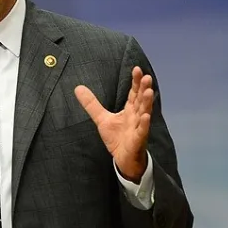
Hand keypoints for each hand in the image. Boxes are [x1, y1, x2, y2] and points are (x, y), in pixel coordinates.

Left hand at [74, 66, 153, 182]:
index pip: (133, 93)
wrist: (123, 159)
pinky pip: (142, 131)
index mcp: (129, 110)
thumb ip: (92, 104)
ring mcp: (138, 128)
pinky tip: (145, 116)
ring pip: (144, 113)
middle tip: (146, 77)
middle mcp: (136, 116)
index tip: (136, 68)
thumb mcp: (101, 119)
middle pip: (140, 100)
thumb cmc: (117, 138)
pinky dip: (144, 124)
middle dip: (143, 88)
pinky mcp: (138, 140)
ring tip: (149, 91)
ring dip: (147, 103)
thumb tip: (78, 88)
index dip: (135, 82)